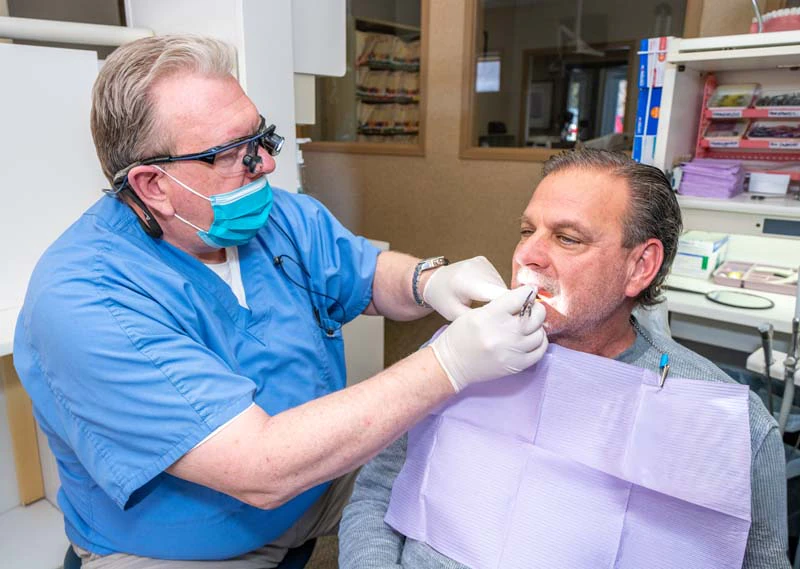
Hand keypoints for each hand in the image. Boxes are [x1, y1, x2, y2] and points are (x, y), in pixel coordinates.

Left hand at [423, 256, 507, 320]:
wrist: (433, 279)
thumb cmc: (442, 299)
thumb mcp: (456, 315)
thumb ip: (478, 318)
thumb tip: (499, 322)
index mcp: (468, 282)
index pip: (499, 295)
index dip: (506, 308)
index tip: (505, 319)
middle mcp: (477, 268)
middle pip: (502, 290)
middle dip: (501, 304)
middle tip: (492, 315)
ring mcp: (482, 263)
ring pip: (502, 284)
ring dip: (498, 296)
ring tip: (484, 303)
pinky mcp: (484, 261)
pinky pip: (497, 278)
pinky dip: (494, 288)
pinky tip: (482, 293)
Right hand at [430, 286, 547, 391]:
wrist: (452, 364)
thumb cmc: (460, 336)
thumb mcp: (475, 313)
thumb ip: (499, 305)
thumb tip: (524, 297)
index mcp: (489, 316)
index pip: (519, 298)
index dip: (527, 292)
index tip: (530, 291)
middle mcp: (502, 334)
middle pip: (534, 316)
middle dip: (536, 308)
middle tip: (533, 307)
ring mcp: (511, 351)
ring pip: (539, 333)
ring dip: (538, 326)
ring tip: (531, 324)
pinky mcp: (516, 366)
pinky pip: (539, 351)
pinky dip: (540, 342)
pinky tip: (533, 337)